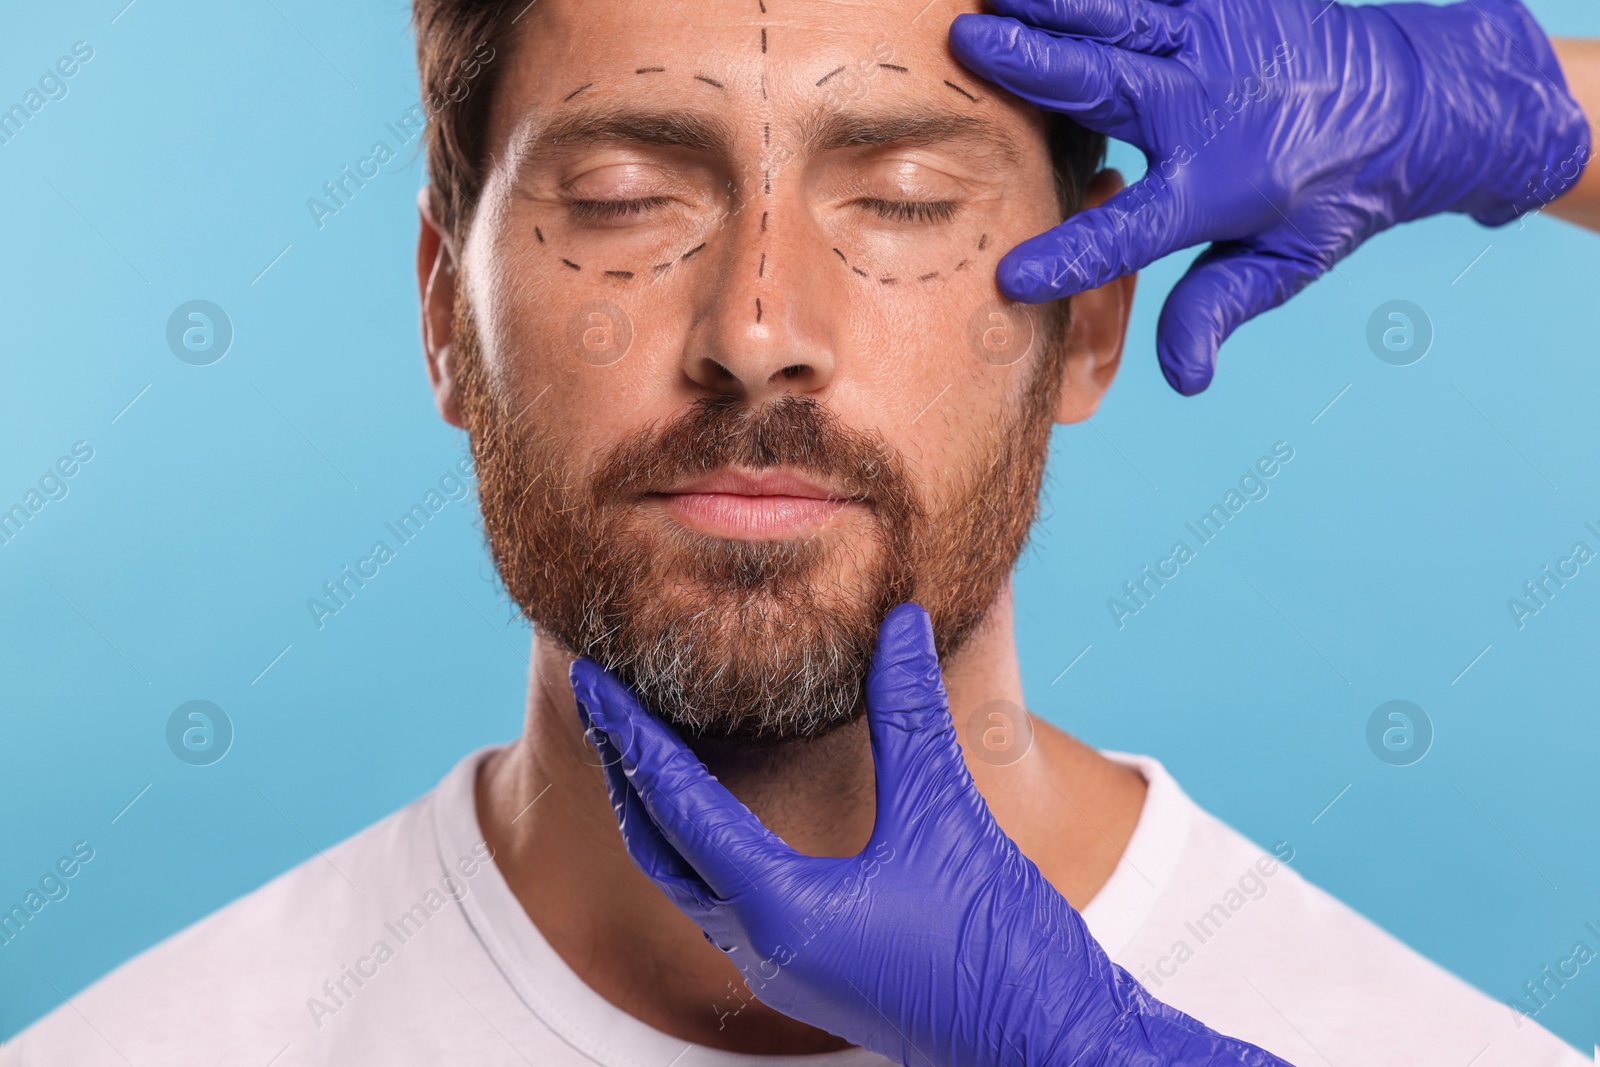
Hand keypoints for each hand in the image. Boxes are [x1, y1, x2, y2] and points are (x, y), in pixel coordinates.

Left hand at [569, 603, 1294, 1066]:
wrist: (1052, 1045)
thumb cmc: (1001, 948)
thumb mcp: (948, 817)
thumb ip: (912, 717)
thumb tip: (902, 623)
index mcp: (778, 910)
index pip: (677, 805)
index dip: (630, 733)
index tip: (589, 678)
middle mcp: (762, 947)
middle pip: (661, 846)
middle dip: (625, 770)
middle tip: (599, 699)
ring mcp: (782, 968)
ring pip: (688, 880)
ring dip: (658, 810)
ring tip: (643, 743)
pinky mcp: (810, 973)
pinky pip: (725, 899)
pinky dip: (701, 843)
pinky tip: (718, 810)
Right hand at [950, 0, 1590, 394]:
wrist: (1420, 99)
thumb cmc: (1338, 192)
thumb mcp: (1284, 263)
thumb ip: (1218, 310)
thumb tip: (1183, 379)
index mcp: (1215, 187)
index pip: (1128, 233)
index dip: (1069, 258)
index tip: (1013, 279)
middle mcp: (1207, 109)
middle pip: (1105, 86)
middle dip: (1034, 65)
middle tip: (969, 43)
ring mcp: (1214, 43)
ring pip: (1120, 15)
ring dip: (1055, 1)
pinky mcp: (1223, 2)